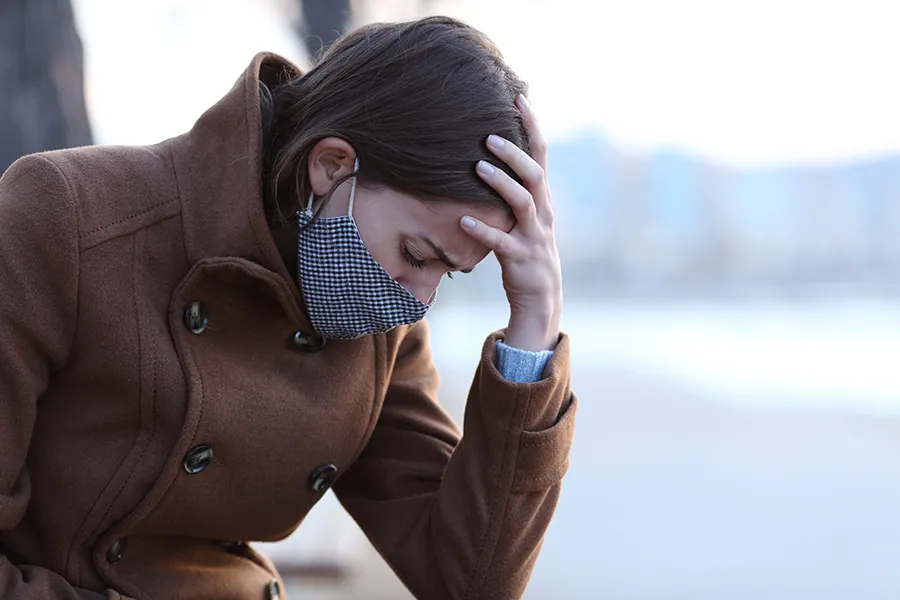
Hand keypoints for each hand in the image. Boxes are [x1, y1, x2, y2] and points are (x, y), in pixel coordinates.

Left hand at [460, 95, 561, 351]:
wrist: (541, 296)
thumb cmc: (526, 248)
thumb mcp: (525, 215)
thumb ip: (514, 187)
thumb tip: (490, 153)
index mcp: (542, 197)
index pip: (541, 154)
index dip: (532, 126)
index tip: (518, 98)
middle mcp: (542, 212)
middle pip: (534, 174)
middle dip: (514, 153)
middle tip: (488, 136)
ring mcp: (533, 235)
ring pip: (522, 203)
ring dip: (500, 184)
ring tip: (477, 167)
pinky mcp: (519, 258)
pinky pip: (500, 242)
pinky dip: (482, 230)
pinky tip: (462, 221)